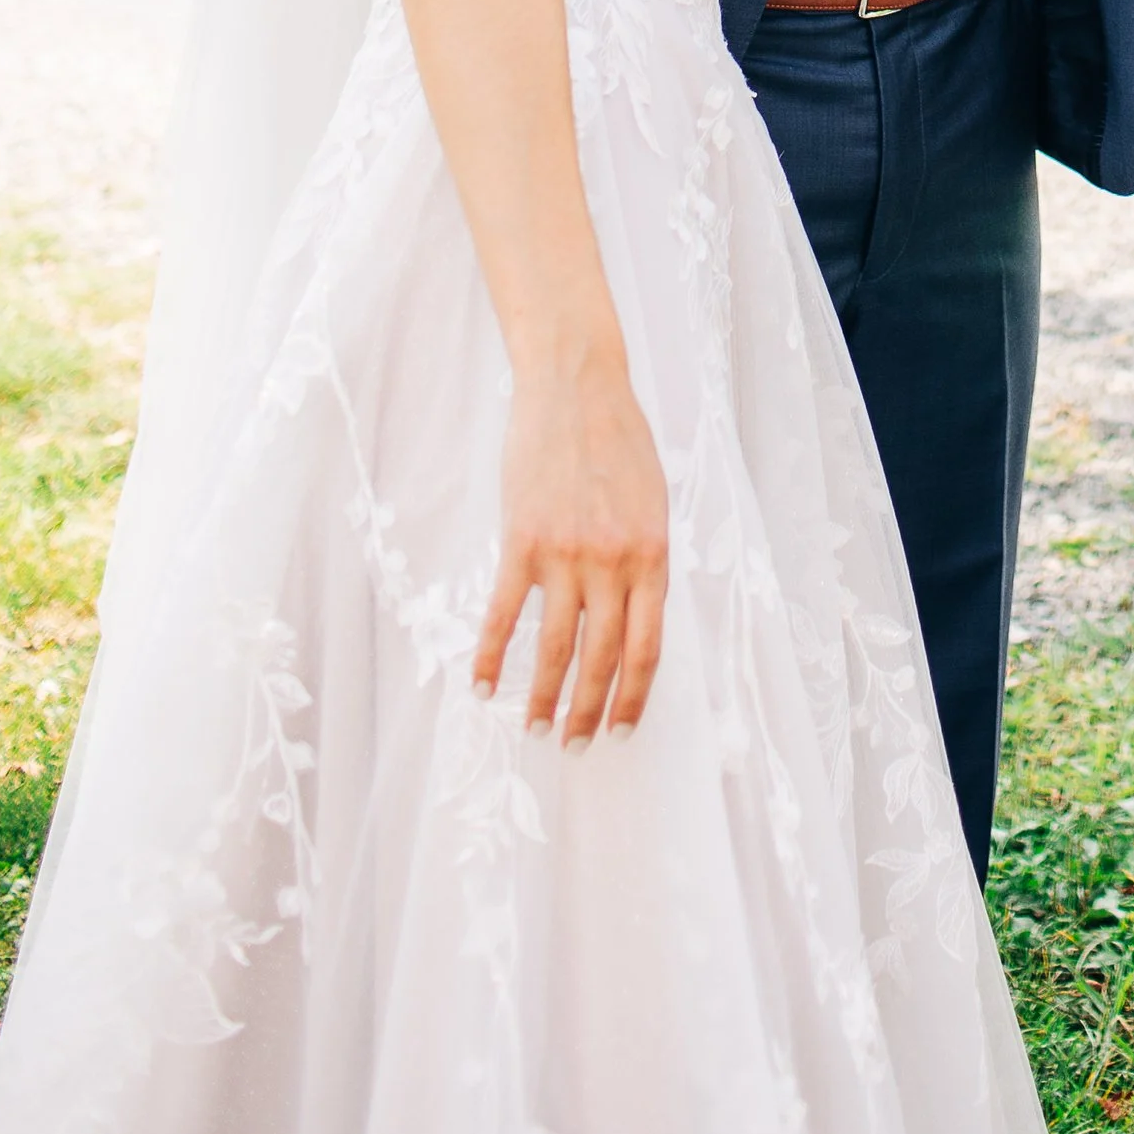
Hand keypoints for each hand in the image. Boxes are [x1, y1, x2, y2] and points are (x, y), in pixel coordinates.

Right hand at [476, 342, 669, 743]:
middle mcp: (614, 561)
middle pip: (602, 657)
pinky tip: (481, 685)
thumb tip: (635, 614)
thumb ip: (645, 558)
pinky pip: (504, 613)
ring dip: (545, 697)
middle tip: (577, 747)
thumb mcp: (652, 501)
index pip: (647, 646)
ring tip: (537, 729)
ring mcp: (567, 553)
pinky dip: (491, 655)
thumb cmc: (619, 440)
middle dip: (590, 711)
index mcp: (652, 554)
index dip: (633, 696)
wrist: (577, 387)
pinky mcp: (523, 540)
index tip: (621, 729)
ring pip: (556, 647)